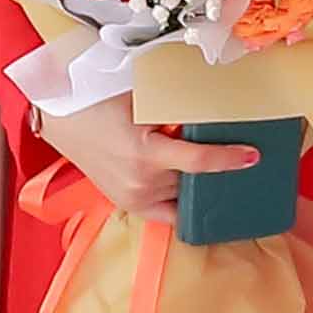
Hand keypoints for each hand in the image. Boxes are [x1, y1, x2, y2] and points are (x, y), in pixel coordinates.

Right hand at [30, 86, 256, 235]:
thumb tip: (215, 109)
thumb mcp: (142, 99)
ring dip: (197, 184)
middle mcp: (139, 183)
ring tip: (217, 171)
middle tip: (239, 157)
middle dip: (215, 171)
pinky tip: (199, 195)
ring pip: (181, 195)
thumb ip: (176, 110)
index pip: (198, 163)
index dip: (229, 159)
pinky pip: (165, 213)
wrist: (59, 115)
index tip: (252, 156)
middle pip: (194, 182)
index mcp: (143, 155)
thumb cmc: (98, 99)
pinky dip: (182, 203)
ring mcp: (132, 198)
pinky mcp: (127, 203)